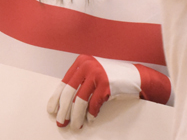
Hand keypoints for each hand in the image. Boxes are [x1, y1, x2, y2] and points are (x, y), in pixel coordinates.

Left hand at [47, 55, 170, 128]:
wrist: (134, 76)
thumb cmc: (111, 76)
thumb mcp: (92, 73)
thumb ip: (79, 81)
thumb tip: (63, 100)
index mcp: (81, 61)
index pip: (65, 82)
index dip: (57, 97)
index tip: (52, 109)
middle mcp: (87, 65)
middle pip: (70, 92)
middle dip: (64, 109)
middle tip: (61, 121)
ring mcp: (97, 74)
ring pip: (80, 100)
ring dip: (76, 116)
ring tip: (75, 125)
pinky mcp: (106, 84)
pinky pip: (94, 104)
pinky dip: (91, 114)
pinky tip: (89, 120)